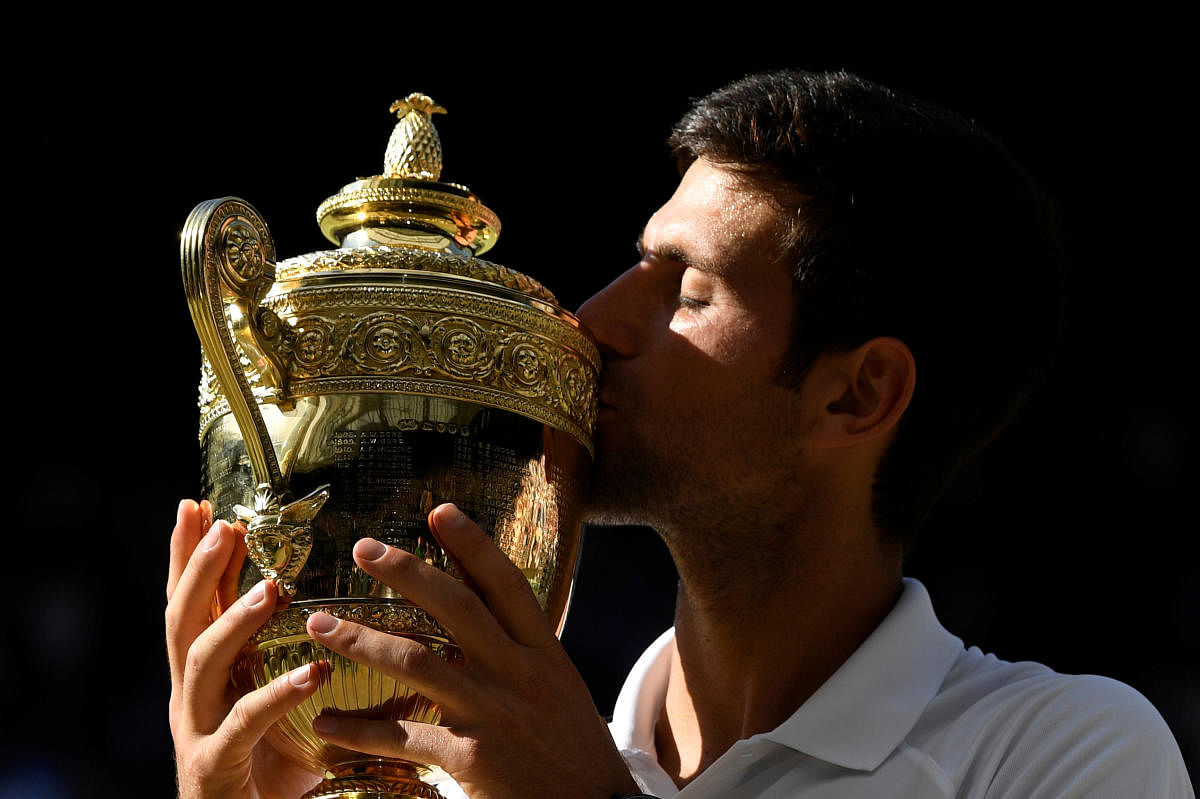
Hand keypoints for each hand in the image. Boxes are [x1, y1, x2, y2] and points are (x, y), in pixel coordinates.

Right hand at [166, 499, 323, 798]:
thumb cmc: (267, 770)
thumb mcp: (275, 704)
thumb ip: (291, 659)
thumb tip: (329, 609)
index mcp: (203, 677)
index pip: (190, 604)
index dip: (187, 555)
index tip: (196, 504)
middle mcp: (189, 698)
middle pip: (181, 620)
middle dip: (198, 568)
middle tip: (225, 523)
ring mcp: (196, 731)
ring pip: (201, 663)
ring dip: (233, 620)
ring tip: (270, 588)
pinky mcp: (214, 768)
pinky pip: (243, 724)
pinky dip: (277, 695)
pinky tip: (314, 673)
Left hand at [304, 503, 638, 798]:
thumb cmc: (572, 747)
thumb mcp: (558, 685)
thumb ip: (521, 646)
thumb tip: (480, 602)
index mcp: (542, 652)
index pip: (505, 585)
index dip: (473, 544)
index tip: (440, 511)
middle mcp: (518, 673)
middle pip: (456, 608)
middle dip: (407, 573)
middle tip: (364, 548)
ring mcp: (493, 714)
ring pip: (417, 663)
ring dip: (362, 639)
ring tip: (320, 624)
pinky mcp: (469, 759)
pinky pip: (402, 736)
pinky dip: (360, 729)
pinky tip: (327, 721)